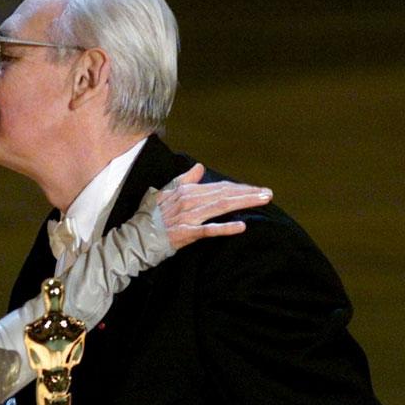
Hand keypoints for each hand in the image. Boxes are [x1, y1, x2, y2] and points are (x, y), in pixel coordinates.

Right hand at [157, 163, 272, 248]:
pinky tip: (241, 226)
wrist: (135, 237)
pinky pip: (208, 229)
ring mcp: (187, 217)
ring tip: (262, 201)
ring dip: (243, 203)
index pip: (217, 187)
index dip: (238, 187)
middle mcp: (188, 201)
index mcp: (185, 191)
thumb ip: (184, 180)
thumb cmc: (150, 217)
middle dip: (247, 193)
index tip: (256, 189)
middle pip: (223, 194)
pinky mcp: (185, 233)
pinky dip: (225, 228)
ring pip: (220, 207)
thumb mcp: (165, 192)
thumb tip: (199, 166)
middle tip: (268, 194)